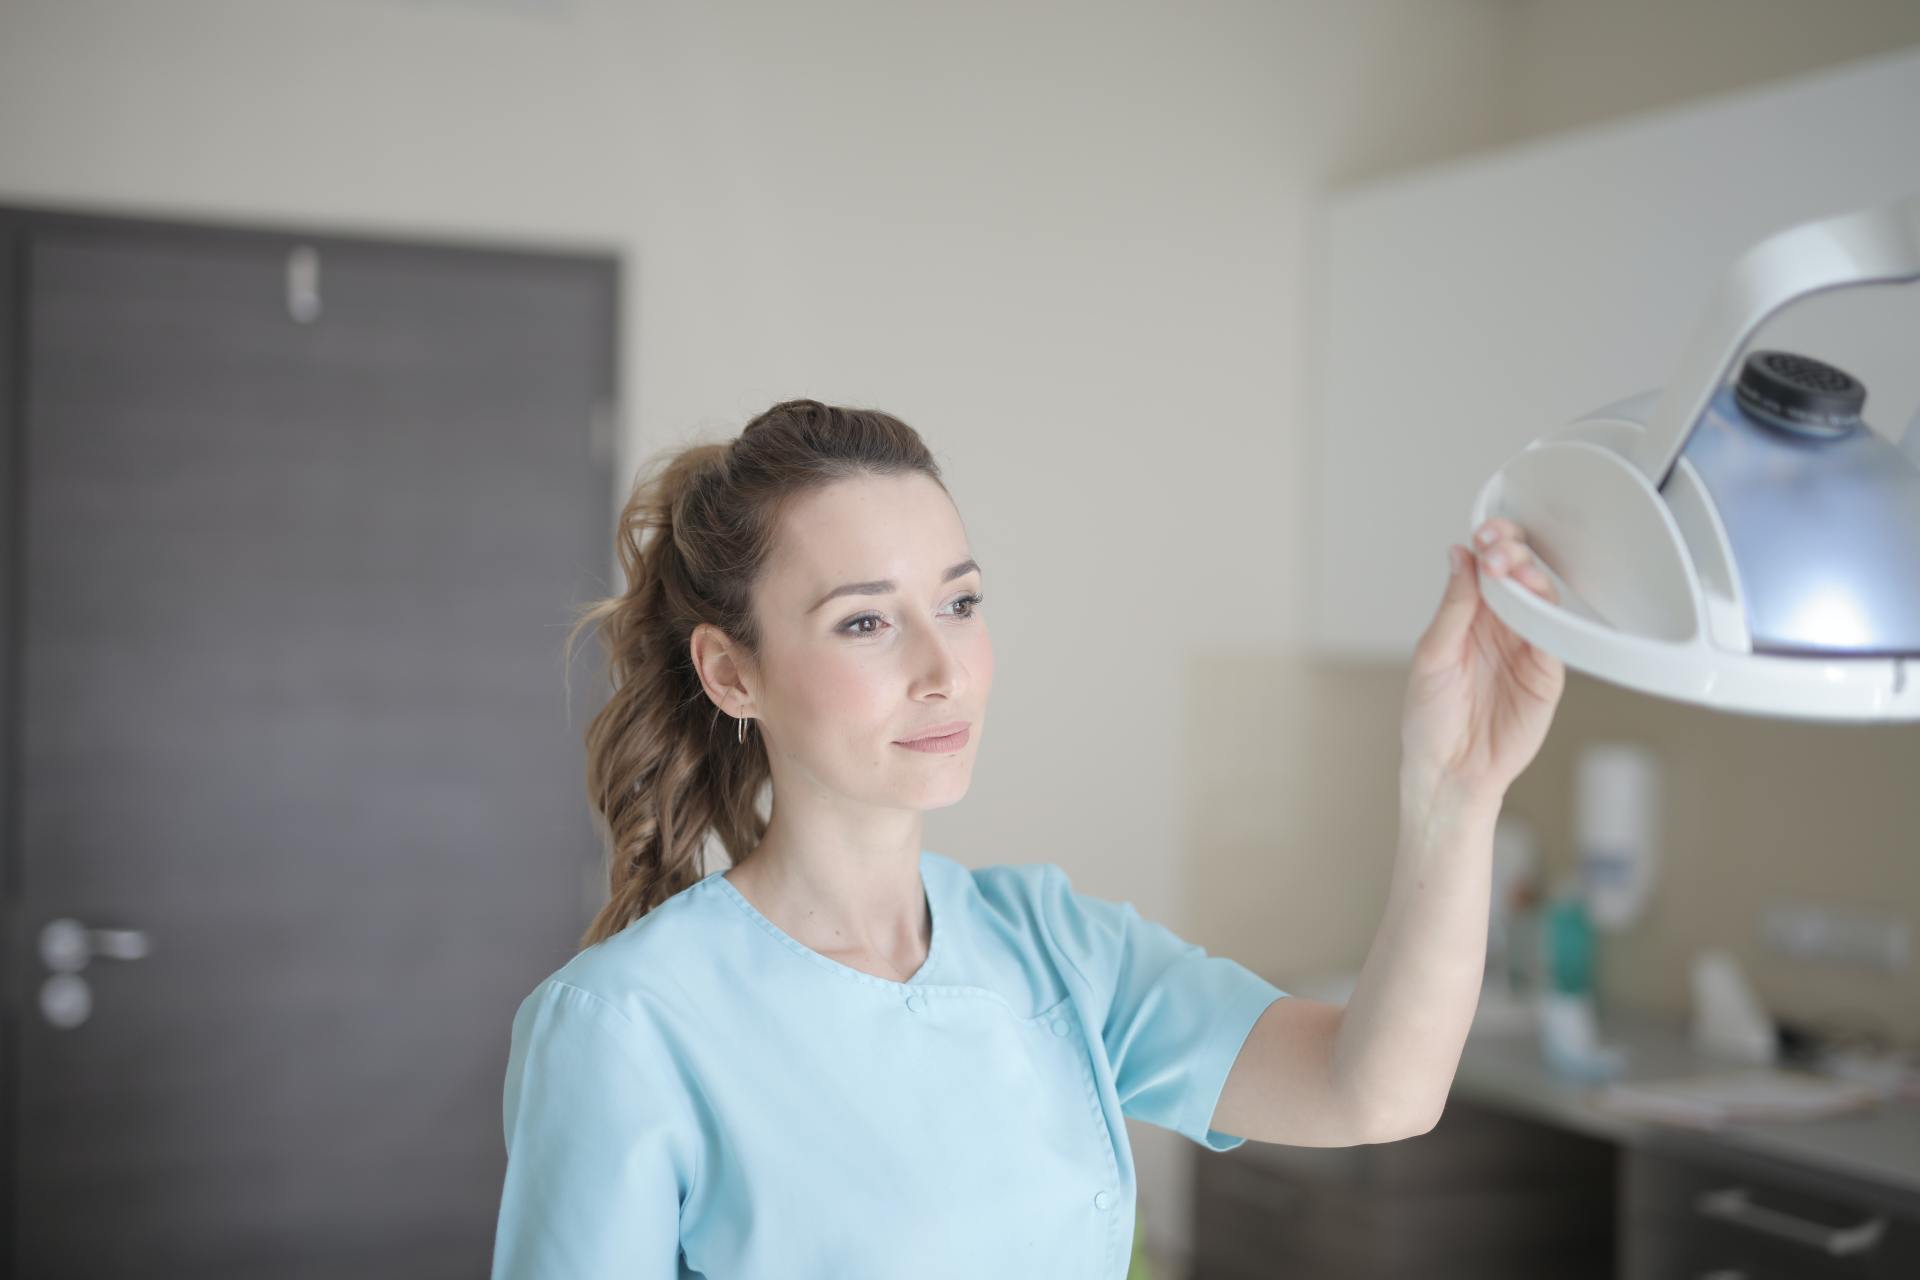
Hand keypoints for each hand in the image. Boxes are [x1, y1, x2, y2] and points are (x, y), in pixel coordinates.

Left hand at [1401, 516, 1565, 806]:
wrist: (1447, 771)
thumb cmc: (1430, 718)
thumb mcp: (1432, 655)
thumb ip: (1452, 607)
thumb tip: (1460, 555)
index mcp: (1470, 617)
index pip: (1487, 568)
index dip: (1490, 546)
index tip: (1484, 533)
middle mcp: (1502, 627)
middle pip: (1519, 576)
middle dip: (1512, 554)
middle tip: (1498, 550)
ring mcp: (1527, 649)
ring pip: (1542, 600)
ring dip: (1531, 579)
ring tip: (1514, 569)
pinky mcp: (1547, 675)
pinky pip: (1556, 638)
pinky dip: (1549, 617)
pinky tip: (1536, 602)